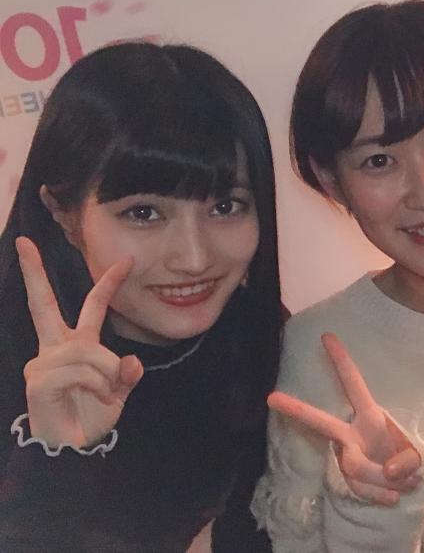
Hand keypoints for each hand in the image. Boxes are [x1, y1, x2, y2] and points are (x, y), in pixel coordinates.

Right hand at [18, 236, 142, 448]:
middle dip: (32, 272)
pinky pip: (80, 372)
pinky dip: (94, 386)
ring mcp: (43, 361)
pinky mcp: (38, 379)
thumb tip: (131, 361)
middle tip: (23, 242)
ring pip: (90, 352)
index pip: (92, 307)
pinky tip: (85, 397)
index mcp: (77, 345)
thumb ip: (126, 375)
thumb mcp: (118, 393)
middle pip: (43, 303)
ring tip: (99, 395)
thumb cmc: (91, 418)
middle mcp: (56, 348)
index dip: (109, 284)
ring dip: (105, 377)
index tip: (127, 260)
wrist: (72, 450)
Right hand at [268, 333, 421, 505]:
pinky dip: (379, 495)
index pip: (354, 385)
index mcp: (370, 415)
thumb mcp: (419, 454)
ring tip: (402, 486)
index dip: (342, 361)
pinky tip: (392, 498)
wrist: (406, 486)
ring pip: (355, 468)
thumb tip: (388, 470)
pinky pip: (359, 488)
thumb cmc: (408, 458)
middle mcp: (352, 433)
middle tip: (271, 397)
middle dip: (296, 410)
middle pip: (322, 423)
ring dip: (382, 481)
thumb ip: (410, 460)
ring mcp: (347, 455)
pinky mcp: (348, 478)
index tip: (327, 336)